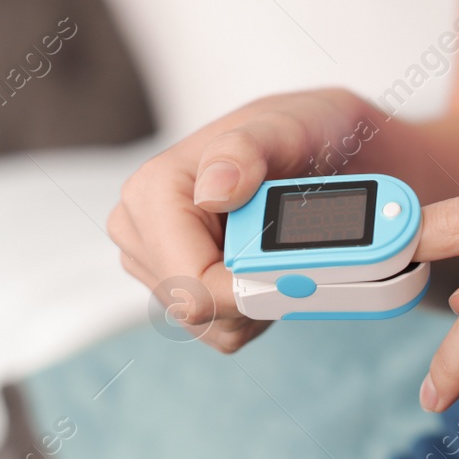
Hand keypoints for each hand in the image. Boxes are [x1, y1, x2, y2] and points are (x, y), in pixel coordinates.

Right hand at [108, 88, 373, 352]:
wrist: (317, 149)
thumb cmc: (297, 134)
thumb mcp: (284, 128)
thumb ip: (245, 152)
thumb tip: (214, 190)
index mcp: (152, 192)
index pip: (191, 284)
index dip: (249, 292)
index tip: (298, 278)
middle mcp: (141, 230)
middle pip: (199, 310)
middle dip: (255, 293)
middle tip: (299, 252)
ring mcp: (155, 263)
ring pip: (213, 325)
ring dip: (258, 302)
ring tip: (280, 249)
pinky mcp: (177, 288)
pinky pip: (222, 329)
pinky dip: (255, 308)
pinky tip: (267, 265)